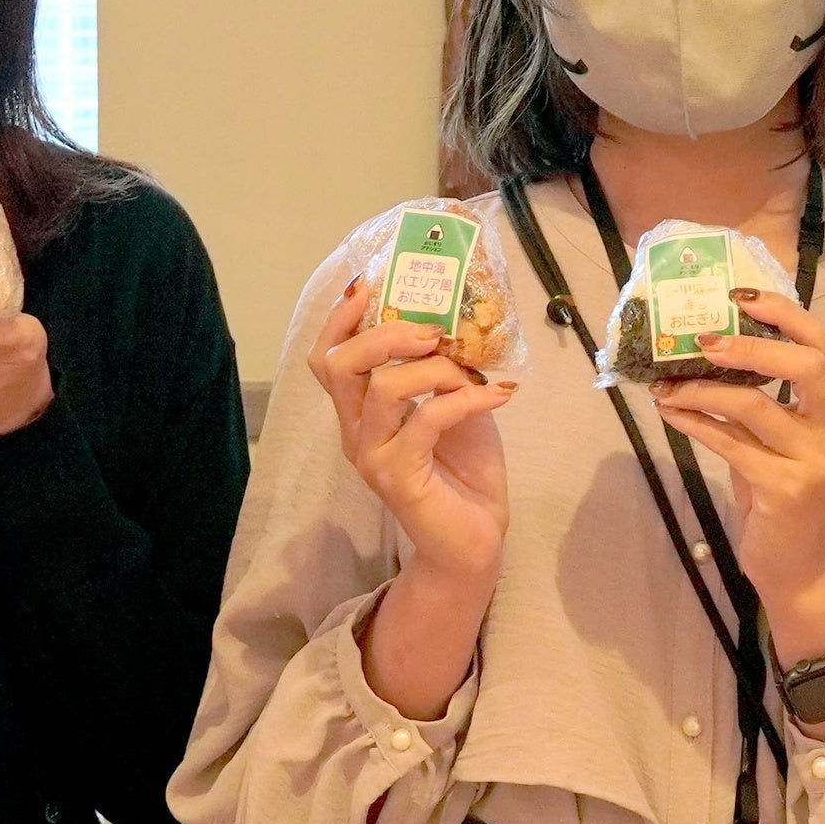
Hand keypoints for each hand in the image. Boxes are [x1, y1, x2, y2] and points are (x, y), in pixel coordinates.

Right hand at [311, 280, 511, 586]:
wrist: (475, 538)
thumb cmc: (463, 471)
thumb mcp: (455, 404)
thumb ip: (442, 369)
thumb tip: (454, 323)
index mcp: (359, 413)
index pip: (328, 358)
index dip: (340, 319)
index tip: (369, 284)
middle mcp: (355, 433)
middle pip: (339, 364)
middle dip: (386, 334)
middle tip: (431, 330)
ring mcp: (373, 456)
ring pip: (384, 388)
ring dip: (435, 368)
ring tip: (470, 374)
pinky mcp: (399, 477)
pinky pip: (427, 420)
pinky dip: (465, 398)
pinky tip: (497, 395)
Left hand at [650, 289, 824, 647]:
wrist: (798, 564)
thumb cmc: (782, 492)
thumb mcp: (780, 438)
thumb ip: (762, 397)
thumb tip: (702, 349)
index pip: (823, 342)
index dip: (783, 312)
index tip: (740, 296)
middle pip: (808, 363)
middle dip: (751, 344)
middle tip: (703, 341)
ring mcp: (815, 460)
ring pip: (756, 405)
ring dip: (704, 389)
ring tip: (668, 385)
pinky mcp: (786, 489)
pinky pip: (731, 444)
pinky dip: (696, 423)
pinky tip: (672, 413)